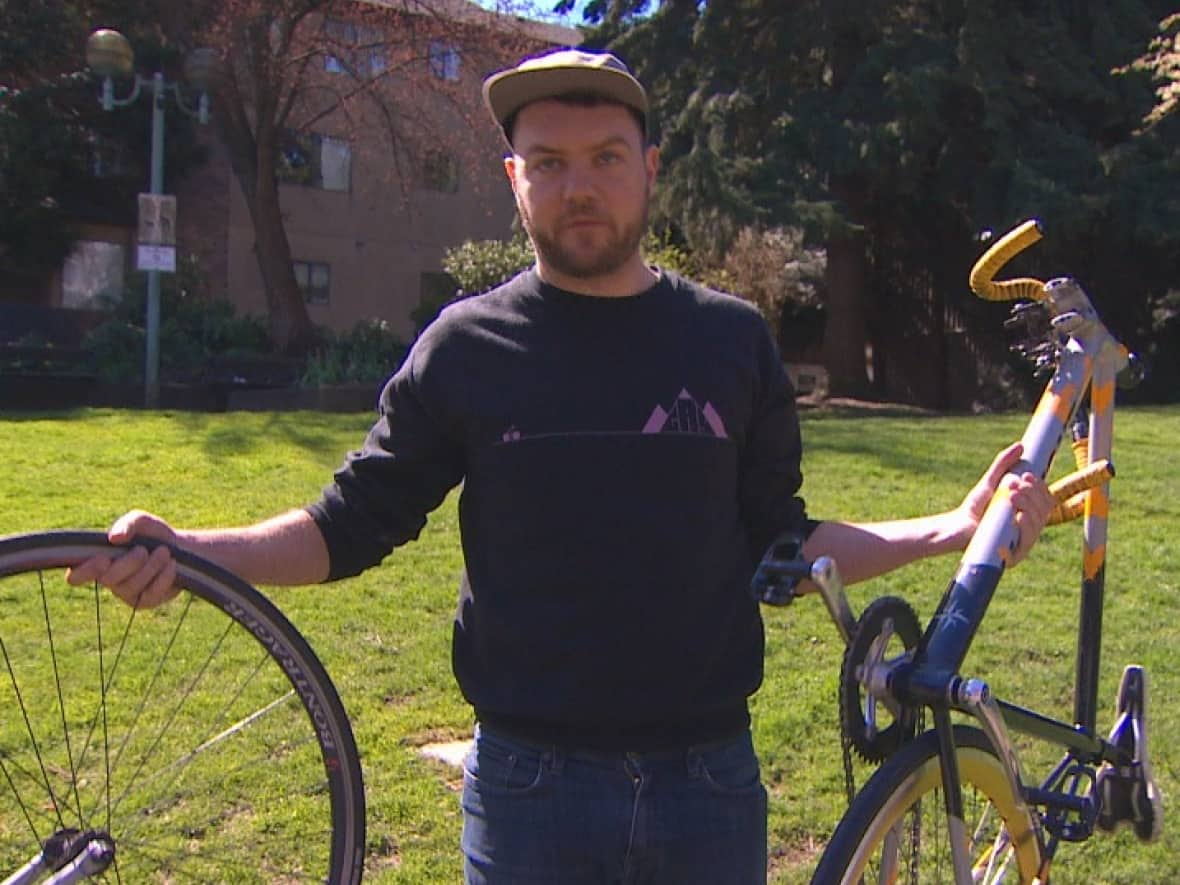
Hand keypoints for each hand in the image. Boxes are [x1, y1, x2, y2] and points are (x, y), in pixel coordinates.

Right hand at [66, 510, 180, 607]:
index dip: (85, 571)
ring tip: (164, 552)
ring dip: (151, 566)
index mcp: (97, 560)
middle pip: (108, 579)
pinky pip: (151, 593)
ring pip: (132, 586)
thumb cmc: (152, 534)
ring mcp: (126, 593)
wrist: (179, 548)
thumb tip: (115, 537)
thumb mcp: (141, 521)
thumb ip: (128, 524)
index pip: (76, 576)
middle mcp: (108, 579)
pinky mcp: (145, 601)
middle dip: (130, 562)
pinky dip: (164, 576)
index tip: (103, 559)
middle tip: (143, 550)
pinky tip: (171, 564)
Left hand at [959, 443, 1054, 564]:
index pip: (1046, 500)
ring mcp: (1023, 542)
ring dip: (1028, 505)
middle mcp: (1030, 527)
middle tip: (1014, 485)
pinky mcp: (1013, 554)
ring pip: (1038, 523)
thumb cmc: (974, 507)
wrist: (956, 526)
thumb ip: (1003, 464)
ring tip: (1011, 496)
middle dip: (1032, 494)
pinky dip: (1026, 527)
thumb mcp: (990, 482)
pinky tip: (1020, 516)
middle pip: (1044, 510)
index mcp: (1030, 512)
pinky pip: (1027, 542)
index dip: (1040, 487)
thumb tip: (1021, 446)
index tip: (1027, 476)